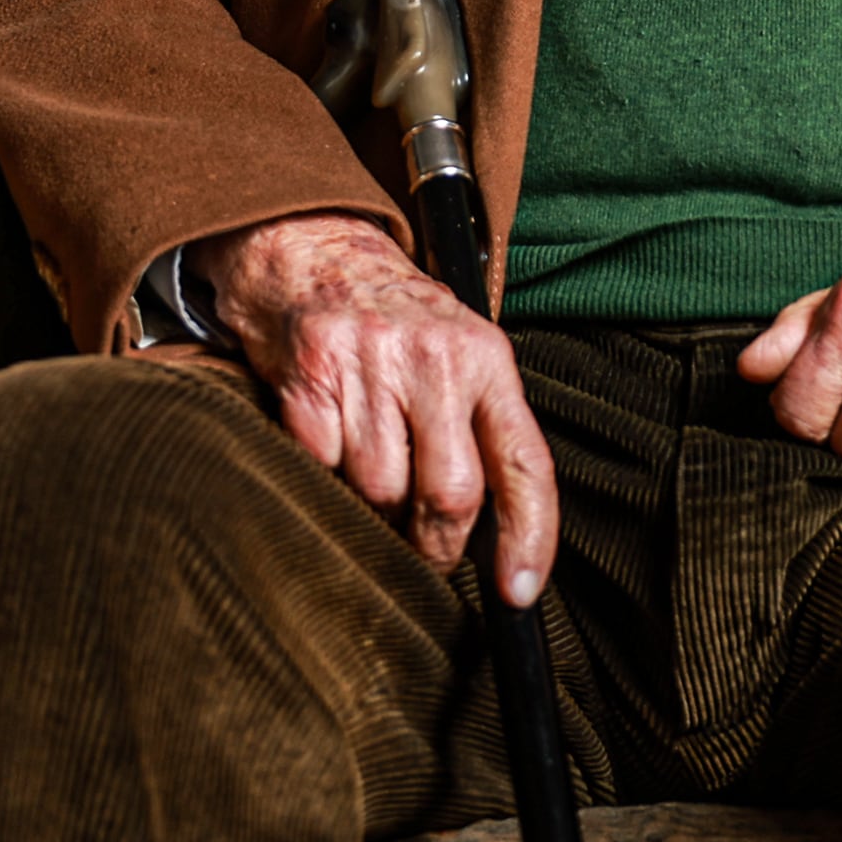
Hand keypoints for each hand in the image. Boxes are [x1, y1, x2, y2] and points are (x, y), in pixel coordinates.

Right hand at [185, 211, 558, 605]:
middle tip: (425, 552)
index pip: (526, 462)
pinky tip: (328, 449)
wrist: (312, 248)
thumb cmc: (396, 319)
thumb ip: (480, 429)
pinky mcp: (310, 377)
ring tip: (369, 478)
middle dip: (436, 545)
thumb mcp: (460, 352)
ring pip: (379, 492)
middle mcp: (435, 358)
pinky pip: (320, 470)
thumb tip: (492, 540)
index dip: (531, 537)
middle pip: (450, 494)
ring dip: (373, 511)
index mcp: (486, 357)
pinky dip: (323, 479)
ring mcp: (369, 365)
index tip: (520, 593)